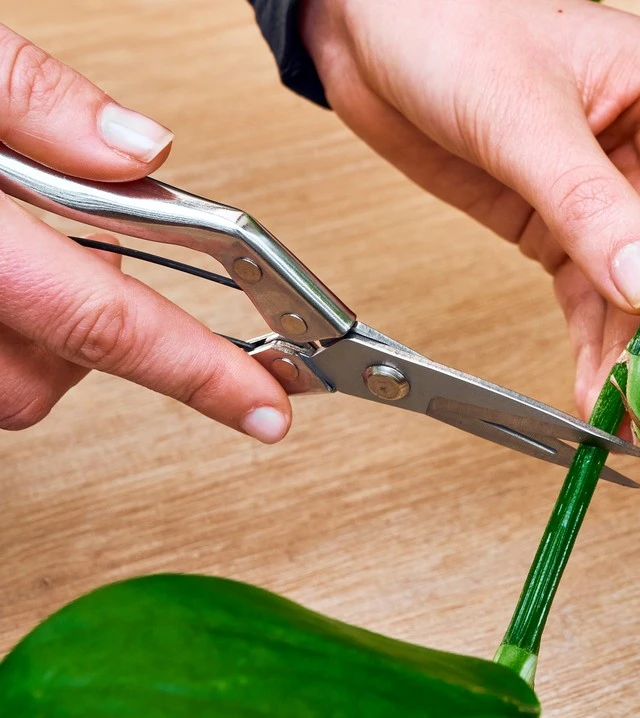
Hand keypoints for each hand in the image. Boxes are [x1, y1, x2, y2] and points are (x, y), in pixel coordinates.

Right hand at [0, 25, 290, 441]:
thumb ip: (32, 99)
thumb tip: (141, 150)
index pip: (105, 320)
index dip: (200, 373)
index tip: (264, 407)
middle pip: (46, 378)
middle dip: (89, 331)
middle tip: (74, 245)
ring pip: (2, 386)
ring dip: (28, 334)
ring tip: (5, 249)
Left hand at [301, 0, 639, 421]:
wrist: (363, 27)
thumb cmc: (447, 22)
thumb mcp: (523, 115)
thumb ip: (589, 204)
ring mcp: (605, 193)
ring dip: (637, 349)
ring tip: (626, 404)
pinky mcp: (558, 226)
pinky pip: (591, 296)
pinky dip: (594, 343)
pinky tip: (594, 384)